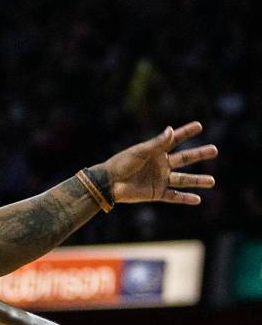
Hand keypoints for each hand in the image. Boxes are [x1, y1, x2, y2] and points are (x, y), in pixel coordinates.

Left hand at [97, 121, 217, 205]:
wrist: (109, 183)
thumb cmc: (121, 164)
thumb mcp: (140, 152)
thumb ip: (157, 143)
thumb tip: (171, 130)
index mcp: (155, 152)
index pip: (174, 140)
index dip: (186, 132)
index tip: (199, 125)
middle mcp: (160, 165)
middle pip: (184, 159)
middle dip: (199, 154)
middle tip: (215, 150)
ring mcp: (160, 179)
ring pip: (183, 179)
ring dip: (197, 180)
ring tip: (212, 180)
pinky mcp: (156, 193)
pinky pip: (174, 196)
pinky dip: (185, 198)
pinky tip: (197, 199)